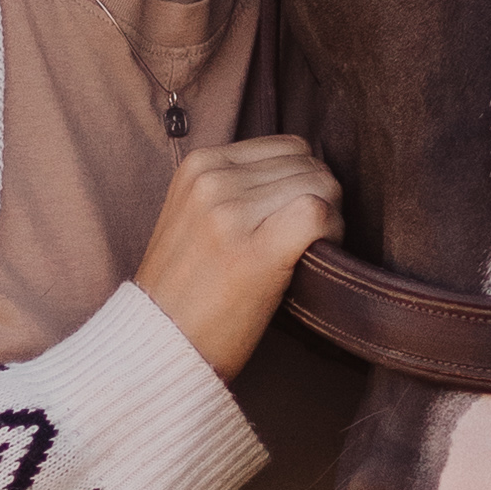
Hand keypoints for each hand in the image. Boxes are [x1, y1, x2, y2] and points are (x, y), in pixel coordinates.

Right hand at [136, 134, 344, 378]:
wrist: (159, 343)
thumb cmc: (186, 289)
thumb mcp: (195, 216)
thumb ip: (236, 186)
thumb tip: (303, 172)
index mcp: (199, 165)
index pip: (287, 147)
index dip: (303, 181)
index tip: (292, 218)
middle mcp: (213, 180)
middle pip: (309, 163)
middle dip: (319, 198)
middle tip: (302, 239)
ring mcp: (231, 212)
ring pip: (321, 184)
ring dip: (328, 217)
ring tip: (303, 250)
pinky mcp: (254, 249)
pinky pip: (318, 213)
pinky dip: (331, 233)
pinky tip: (312, 257)